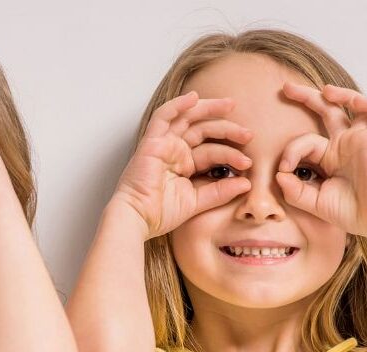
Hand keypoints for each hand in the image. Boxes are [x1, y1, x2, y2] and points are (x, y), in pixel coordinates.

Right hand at [111, 91, 252, 239]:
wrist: (138, 218)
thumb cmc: (160, 213)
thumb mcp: (197, 202)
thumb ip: (220, 192)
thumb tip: (247, 183)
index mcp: (184, 164)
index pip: (211, 150)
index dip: (231, 153)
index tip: (248, 163)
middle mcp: (174, 151)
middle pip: (203, 129)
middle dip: (227, 128)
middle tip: (248, 134)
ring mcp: (163, 144)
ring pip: (187, 117)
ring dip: (208, 108)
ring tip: (230, 105)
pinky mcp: (152, 142)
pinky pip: (163, 117)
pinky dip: (177, 105)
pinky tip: (194, 97)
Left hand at [278, 82, 366, 235]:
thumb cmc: (359, 213)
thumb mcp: (320, 205)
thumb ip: (296, 193)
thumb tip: (278, 176)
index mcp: (330, 161)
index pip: (303, 145)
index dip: (289, 153)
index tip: (284, 169)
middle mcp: (344, 145)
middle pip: (322, 115)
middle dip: (304, 100)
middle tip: (283, 89)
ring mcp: (358, 137)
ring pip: (340, 107)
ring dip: (321, 95)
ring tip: (296, 87)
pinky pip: (364, 108)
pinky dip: (349, 97)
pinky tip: (329, 92)